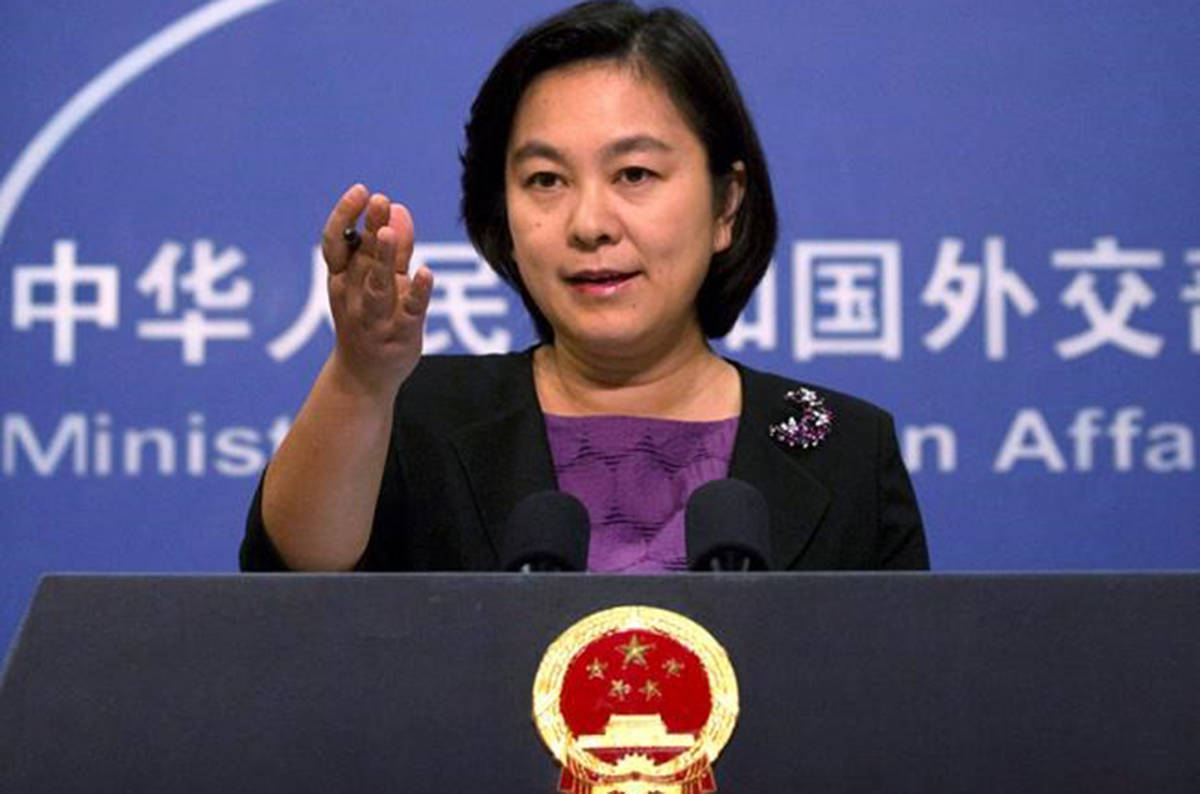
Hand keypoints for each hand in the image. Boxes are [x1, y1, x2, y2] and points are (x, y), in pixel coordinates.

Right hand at [321, 183, 432, 400]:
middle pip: (360, 257)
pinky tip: (427, 273)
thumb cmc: (369, 319)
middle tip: (379, 199)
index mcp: (343, 277)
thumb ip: (392, 248)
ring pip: (378, 284)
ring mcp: (376, 316)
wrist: (364, 376)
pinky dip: (418, 292)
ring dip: (384, 258)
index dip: (345, 215)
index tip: (360, 190)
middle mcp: (355, 294)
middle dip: (370, 228)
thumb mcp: (375, 280)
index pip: (336, 242)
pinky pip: (410, 310)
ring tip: (390, 232)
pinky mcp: (401, 333)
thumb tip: (397, 208)